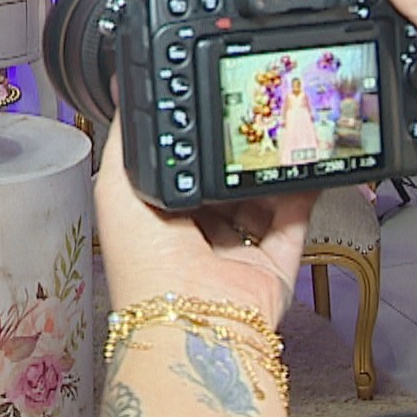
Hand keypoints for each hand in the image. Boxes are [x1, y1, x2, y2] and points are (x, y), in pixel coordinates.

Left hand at [95, 115, 316, 323]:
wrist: (192, 320)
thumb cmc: (143, 267)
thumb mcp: (115, 189)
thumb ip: (124, 143)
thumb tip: (123, 96)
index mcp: (156, 222)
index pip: (178, 174)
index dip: (190, 143)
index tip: (205, 107)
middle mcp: (196, 239)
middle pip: (221, 184)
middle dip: (233, 153)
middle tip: (247, 117)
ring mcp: (236, 253)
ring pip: (259, 200)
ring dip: (266, 170)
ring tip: (274, 134)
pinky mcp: (272, 265)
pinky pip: (293, 221)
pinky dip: (301, 193)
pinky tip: (300, 164)